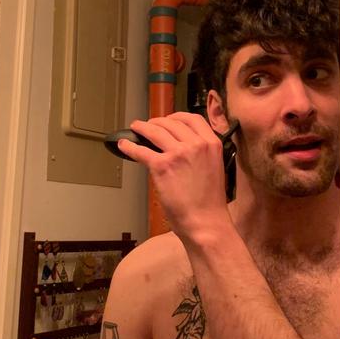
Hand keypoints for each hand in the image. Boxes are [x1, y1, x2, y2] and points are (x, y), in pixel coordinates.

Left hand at [118, 112, 229, 239]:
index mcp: (212, 144)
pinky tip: (124, 145)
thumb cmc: (210, 203)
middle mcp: (196, 144)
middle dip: (157, 122)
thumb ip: (201, 154)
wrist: (206, 222)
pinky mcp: (162, 166)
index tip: (169, 118)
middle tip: (149, 125)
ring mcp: (178, 154)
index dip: (177, 116)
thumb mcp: (214, 168)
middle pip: (171, 122)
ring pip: (155, 131)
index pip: (193, 119)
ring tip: (136, 128)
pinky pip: (141, 151)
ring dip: (142, 127)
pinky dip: (130, 146)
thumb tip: (180, 148)